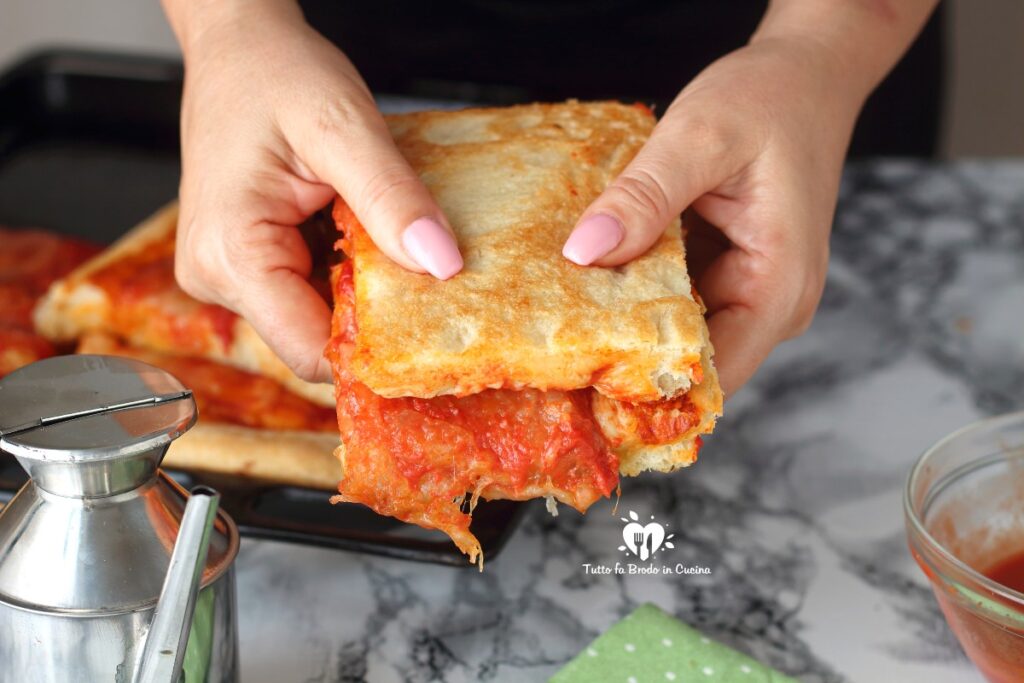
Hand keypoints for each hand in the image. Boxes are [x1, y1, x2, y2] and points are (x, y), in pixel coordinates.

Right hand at [168, 1, 460, 381]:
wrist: (238, 44)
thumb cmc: (275, 72)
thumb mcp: (343, 126)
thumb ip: (390, 197)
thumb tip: (441, 264)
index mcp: (231, 254)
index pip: (310, 351)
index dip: (375, 350)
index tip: (431, 330)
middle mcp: (216, 276)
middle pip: (314, 339)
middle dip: (373, 316)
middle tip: (419, 269)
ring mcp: (225, 274)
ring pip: (313, 318)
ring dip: (361, 292)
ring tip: (384, 238)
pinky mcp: (242, 264)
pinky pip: (305, 292)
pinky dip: (344, 274)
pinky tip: (361, 236)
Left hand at [562, 37, 861, 395]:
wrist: (805, 75)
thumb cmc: (769, 100)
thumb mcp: (699, 138)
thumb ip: (644, 198)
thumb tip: (584, 253)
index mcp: (777, 289)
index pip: (708, 376)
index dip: (643, 389)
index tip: (575, 383)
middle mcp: (768, 306)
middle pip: (687, 361)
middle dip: (621, 357)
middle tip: (548, 349)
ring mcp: (747, 293)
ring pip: (675, 331)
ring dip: (623, 322)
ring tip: (556, 316)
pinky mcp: (726, 274)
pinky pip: (675, 298)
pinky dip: (635, 290)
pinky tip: (590, 278)